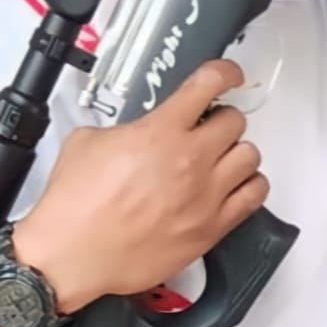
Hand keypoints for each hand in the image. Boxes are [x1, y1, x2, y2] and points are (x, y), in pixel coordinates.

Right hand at [13, 59, 267, 313]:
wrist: (72, 254)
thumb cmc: (75, 205)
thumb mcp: (88, 141)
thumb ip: (123, 128)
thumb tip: (132, 131)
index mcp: (161, 131)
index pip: (209, 84)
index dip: (224, 72)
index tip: (227, 75)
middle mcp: (190, 160)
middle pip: (235, 121)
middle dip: (221, 119)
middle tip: (207, 128)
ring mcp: (204, 196)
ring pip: (250, 156)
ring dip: (236, 152)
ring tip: (220, 159)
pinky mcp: (210, 229)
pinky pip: (254, 196)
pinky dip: (248, 186)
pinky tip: (233, 187)